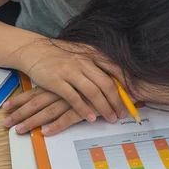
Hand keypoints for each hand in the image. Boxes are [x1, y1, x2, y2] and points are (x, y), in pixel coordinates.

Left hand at [3, 87, 90, 135]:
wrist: (120, 81)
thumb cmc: (98, 83)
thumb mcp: (77, 84)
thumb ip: (65, 90)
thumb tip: (51, 98)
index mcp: (59, 85)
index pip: (34, 93)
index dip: (20, 100)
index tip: (6, 107)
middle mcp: (62, 91)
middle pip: (36, 103)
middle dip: (19, 113)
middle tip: (6, 123)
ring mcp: (72, 100)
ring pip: (47, 112)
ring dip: (32, 121)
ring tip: (19, 130)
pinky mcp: (84, 109)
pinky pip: (67, 118)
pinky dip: (55, 126)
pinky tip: (45, 132)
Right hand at [11, 39, 127, 123]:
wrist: (33, 50)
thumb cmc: (58, 55)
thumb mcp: (80, 53)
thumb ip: (95, 63)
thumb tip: (113, 77)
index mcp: (91, 54)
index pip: (115, 69)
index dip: (126, 84)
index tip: (135, 96)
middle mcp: (83, 62)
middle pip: (106, 84)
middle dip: (117, 101)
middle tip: (123, 113)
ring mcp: (70, 71)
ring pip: (93, 92)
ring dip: (104, 107)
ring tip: (111, 118)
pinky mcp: (57, 81)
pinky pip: (74, 98)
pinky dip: (84, 109)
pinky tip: (91, 118)